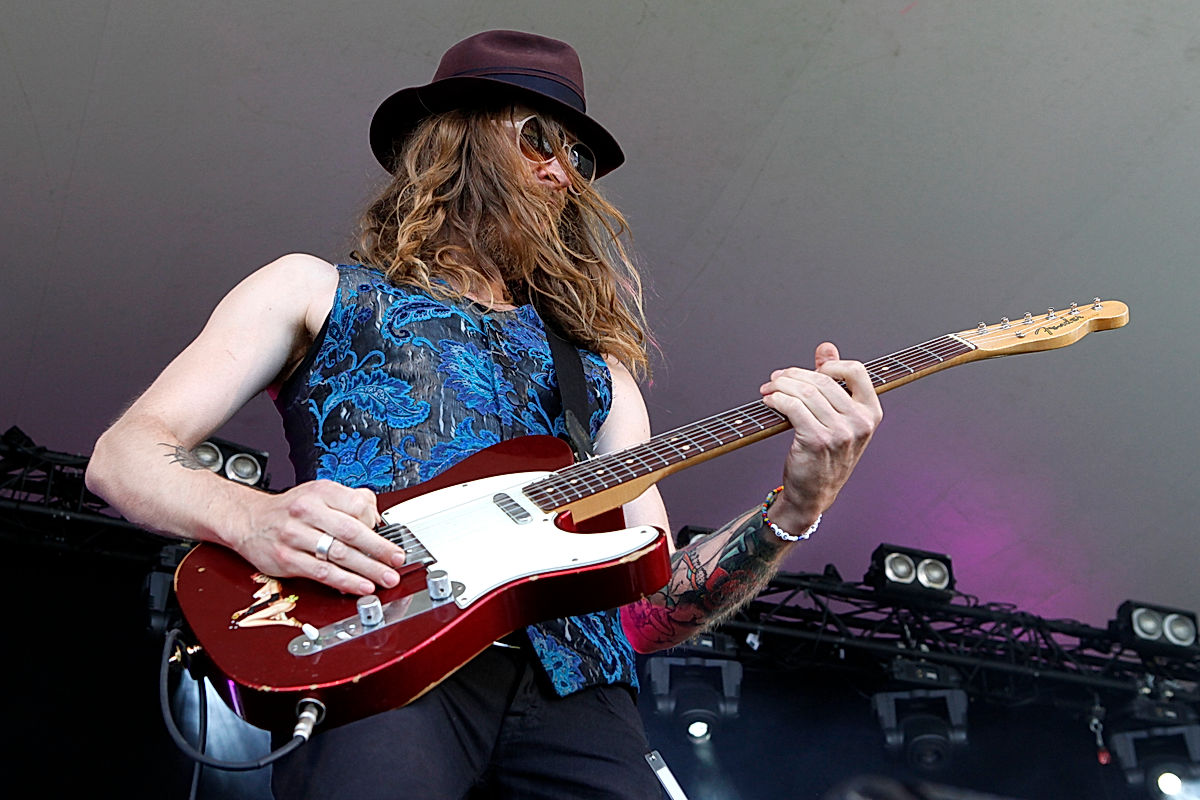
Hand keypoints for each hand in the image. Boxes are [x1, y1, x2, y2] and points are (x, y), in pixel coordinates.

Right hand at [236, 480, 406, 594]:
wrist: (248, 520)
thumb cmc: (290, 509)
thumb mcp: (319, 493)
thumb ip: (349, 502)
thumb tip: (376, 520)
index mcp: (320, 492)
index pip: (357, 506)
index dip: (376, 524)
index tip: (391, 538)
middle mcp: (306, 511)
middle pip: (351, 532)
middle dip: (379, 550)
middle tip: (397, 560)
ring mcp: (294, 536)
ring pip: (338, 554)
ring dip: (367, 569)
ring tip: (385, 578)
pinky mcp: (287, 559)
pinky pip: (321, 573)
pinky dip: (344, 581)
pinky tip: (360, 586)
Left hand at [758, 342, 882, 533]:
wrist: (814, 493)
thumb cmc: (825, 454)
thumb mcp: (838, 418)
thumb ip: (834, 382)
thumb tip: (826, 347)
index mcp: (871, 413)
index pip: (856, 370)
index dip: (830, 365)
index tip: (810, 372)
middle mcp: (860, 422)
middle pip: (822, 380)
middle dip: (793, 375)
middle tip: (775, 378)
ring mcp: (840, 433)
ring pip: (806, 392)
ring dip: (780, 386)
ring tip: (768, 389)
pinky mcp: (817, 441)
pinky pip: (793, 407)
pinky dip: (776, 399)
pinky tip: (769, 401)